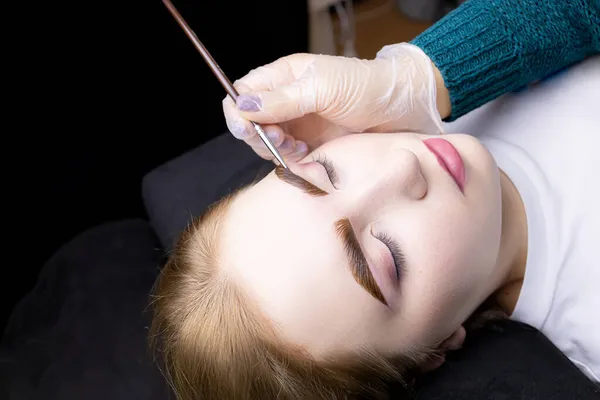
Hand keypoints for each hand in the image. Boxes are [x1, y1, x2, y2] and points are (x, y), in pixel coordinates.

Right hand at [222, 43, 448, 161]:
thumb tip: (243, 105)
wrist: (401, 110)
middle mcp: (286, 102)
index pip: (243, 93)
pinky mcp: (310, 147)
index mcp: (284, 78)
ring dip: (277, 150)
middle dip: (258, 135)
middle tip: (280, 139)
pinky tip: (308, 156)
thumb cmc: (366, 88)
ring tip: (299, 147)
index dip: (238, 111)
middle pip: (250, 123)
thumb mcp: (322, 88)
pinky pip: (288, 160)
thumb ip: (282, 99)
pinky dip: (292, 162)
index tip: (247, 127)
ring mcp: (297, 126)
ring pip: (266, 144)